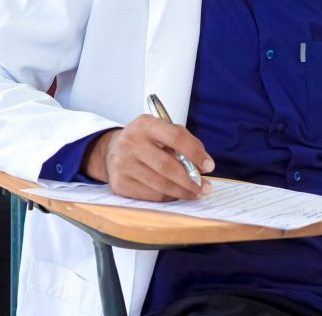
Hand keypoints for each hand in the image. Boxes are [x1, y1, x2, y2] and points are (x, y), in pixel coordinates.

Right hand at [82, 115, 213, 200]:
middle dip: (191, 179)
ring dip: (183, 191)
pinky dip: (168, 197)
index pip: (175, 137)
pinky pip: (151, 195)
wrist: (112, 151)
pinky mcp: (120, 183)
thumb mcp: (160, 131)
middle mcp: (131, 142)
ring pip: (160, 184)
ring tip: (196, 193)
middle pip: (167, 165)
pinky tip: (177, 194)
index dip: (195, 152)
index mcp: (144, 124)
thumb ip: (182, 141)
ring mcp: (123, 164)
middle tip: (206, 187)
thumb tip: (201, 164)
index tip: (209, 166)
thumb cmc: (145, 141)